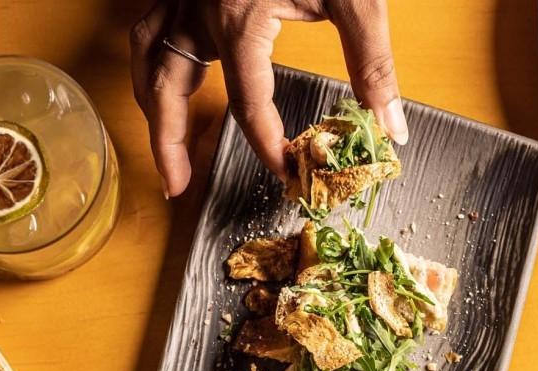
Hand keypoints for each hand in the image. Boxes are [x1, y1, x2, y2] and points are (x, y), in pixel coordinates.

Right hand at [130, 0, 406, 196]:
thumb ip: (373, 63)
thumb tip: (391, 126)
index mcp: (239, 17)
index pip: (249, 104)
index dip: (267, 145)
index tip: (287, 172)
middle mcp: (199, 7)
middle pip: (168, 88)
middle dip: (168, 142)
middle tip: (176, 185)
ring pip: (145, 53)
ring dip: (150, 104)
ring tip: (162, 147)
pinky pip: (147, 24)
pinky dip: (149, 56)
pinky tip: (163, 78)